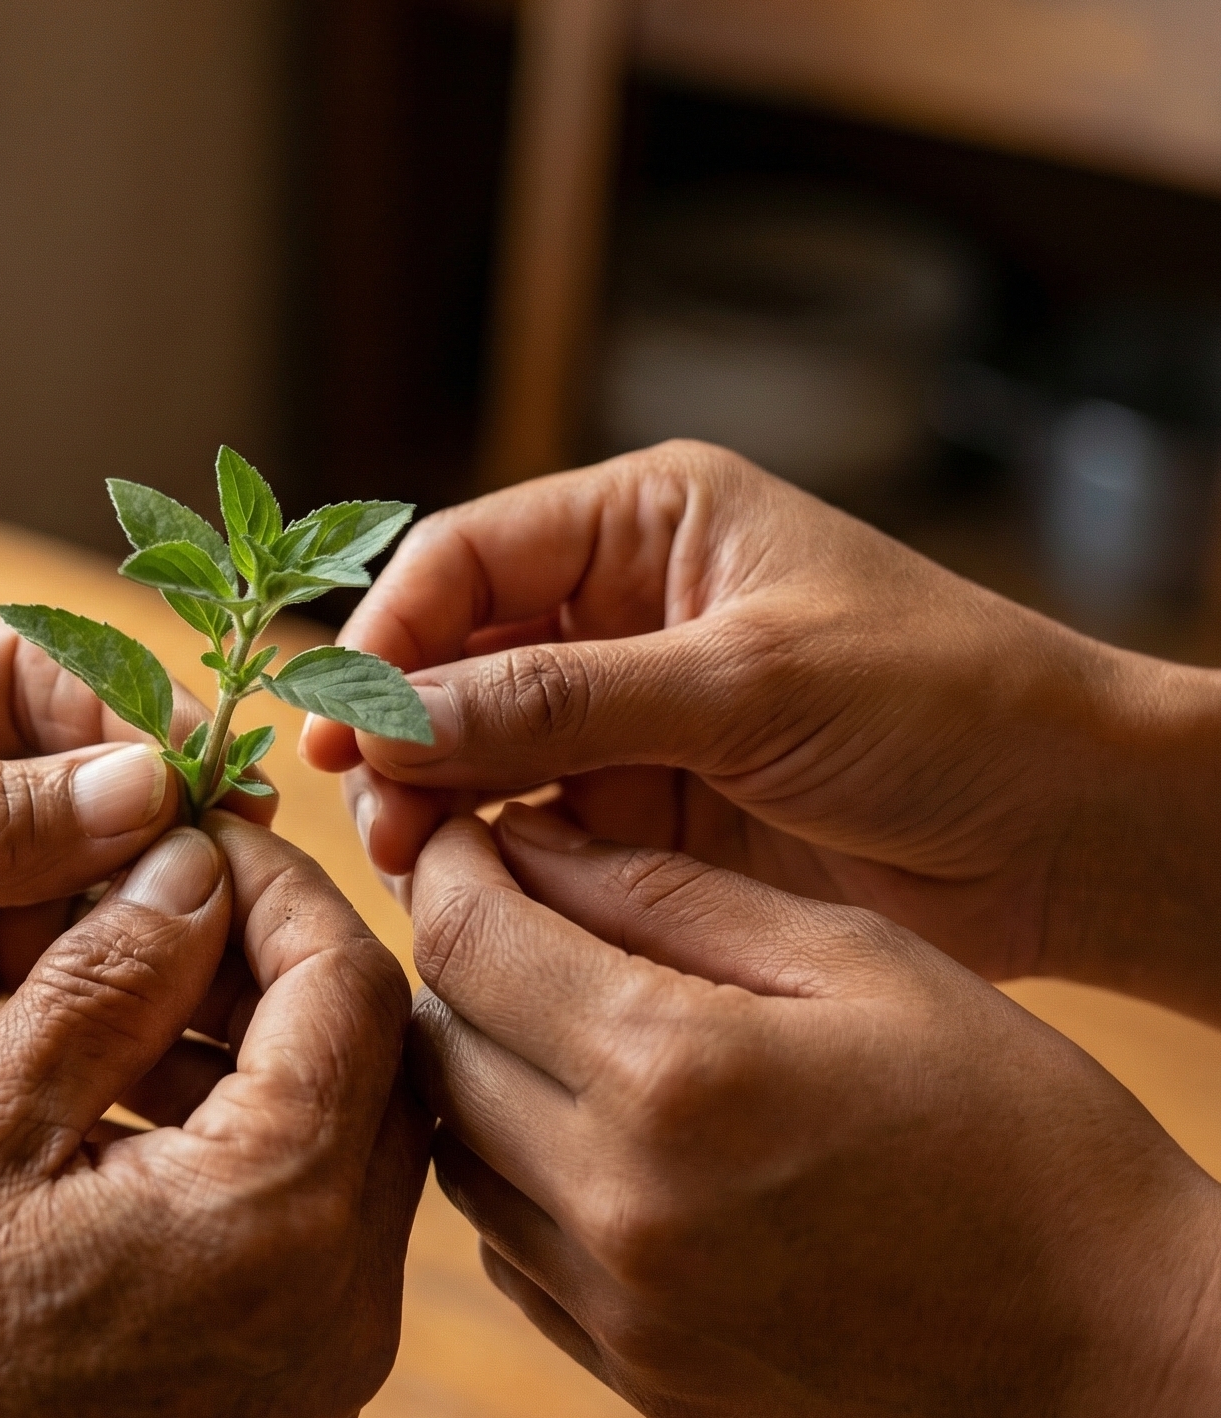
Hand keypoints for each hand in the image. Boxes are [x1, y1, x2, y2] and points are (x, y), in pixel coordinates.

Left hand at [0, 620, 252, 1304]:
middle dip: (149, 835)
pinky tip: (163, 1041)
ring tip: (217, 963)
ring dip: (142, 933)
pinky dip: (105, 1028)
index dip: (118, 721)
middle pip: (65, 803)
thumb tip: (145, 784)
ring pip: (72, 917)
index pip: (18, 686)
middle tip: (236, 880)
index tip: (203, 773)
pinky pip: (41, 1027)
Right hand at [0, 816, 426, 1417]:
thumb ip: (103, 980)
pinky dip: (256, 1150)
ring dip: (267, 1055)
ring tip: (138, 1002)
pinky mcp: (292, 1404)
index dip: (280, 884)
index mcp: (283, 1212)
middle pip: (377, 1062)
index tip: (200, 836)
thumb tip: (188, 867)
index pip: (351, 981)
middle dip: (282, 963)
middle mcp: (348, 1297)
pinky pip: (317, 1234)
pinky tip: (141, 1119)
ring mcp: (331, 1365)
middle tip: (172, 908)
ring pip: (352, 1147)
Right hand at [302, 441, 1220, 1015]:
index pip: (466, 558)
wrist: (1074, 832)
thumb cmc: (946, 706)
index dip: (390, 634)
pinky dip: (488, 857)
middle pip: (452, 656)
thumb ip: (560, 701)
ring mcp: (627, 717)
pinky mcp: (644, 811)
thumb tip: (390, 718)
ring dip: (431, 797)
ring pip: (475, 750)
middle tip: (374, 809)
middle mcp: (620, 611)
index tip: (343, 719)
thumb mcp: (746, 683)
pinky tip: (467, 893)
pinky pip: (528, 826)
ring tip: (411, 857)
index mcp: (649, 524)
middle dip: (401, 726)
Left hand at [410, 802, 1220, 1417]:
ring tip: (564, 1030)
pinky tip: (601, 1143)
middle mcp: (616, 1201)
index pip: (465, 944)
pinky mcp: (634, 1377)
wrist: (1111, 1353)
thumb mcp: (857, 958)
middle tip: (520, 925)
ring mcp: (618, 1307)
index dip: (450, 871)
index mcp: (672, 1071)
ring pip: (456, 1155)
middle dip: (461, 966)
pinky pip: (508, 1254)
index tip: (469, 842)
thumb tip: (524, 843)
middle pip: (439, 1049)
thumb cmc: (1010, 1124)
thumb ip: (667, 894)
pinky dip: (521, 1182)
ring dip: (482, 1076)